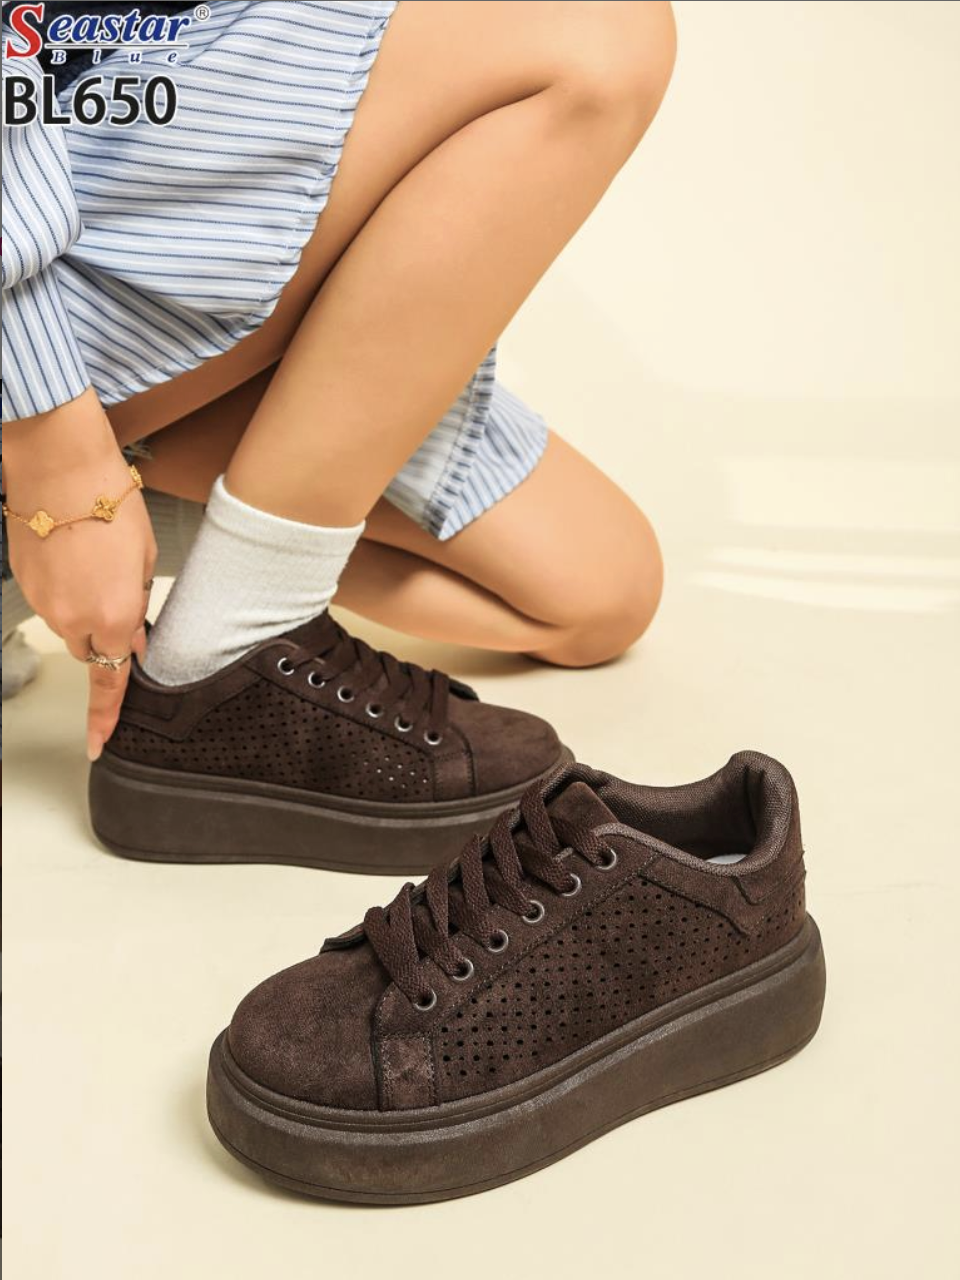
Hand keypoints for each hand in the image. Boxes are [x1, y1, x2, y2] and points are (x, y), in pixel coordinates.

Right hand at [4, 391, 157, 759]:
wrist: (60, 466)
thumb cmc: (111, 505)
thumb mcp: (146, 560)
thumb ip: (139, 609)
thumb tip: (134, 641)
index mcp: (115, 619)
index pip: (112, 683)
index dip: (106, 718)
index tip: (97, 745)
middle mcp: (74, 619)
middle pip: (91, 652)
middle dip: (106, 636)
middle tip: (119, 593)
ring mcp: (44, 603)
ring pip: (70, 626)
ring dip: (85, 608)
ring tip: (95, 560)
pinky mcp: (24, 583)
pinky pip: (50, 601)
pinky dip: (64, 588)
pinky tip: (74, 553)